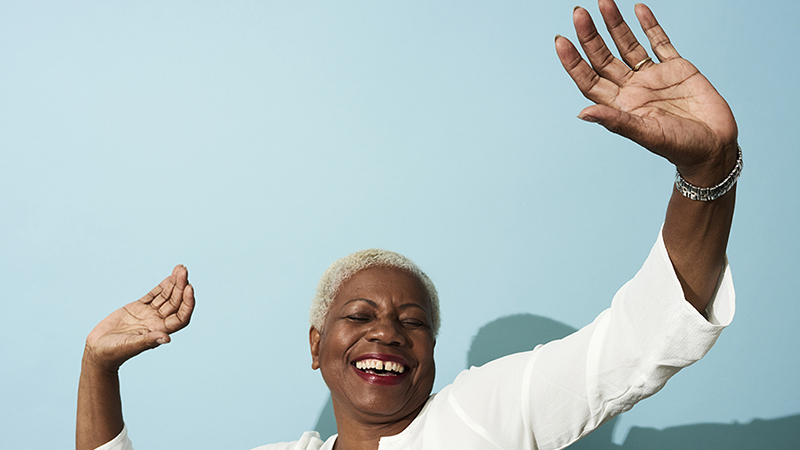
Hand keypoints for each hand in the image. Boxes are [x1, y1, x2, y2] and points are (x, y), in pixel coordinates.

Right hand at [84, 265, 194, 371]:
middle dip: (181, 286)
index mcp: (160, 331)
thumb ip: (149, 340)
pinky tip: (170, 277)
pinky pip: (154, 295)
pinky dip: (162, 286)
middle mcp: (157, 321)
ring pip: (166, 296)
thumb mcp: (131, 345)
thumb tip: (167, 339)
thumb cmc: (114, 352)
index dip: (188, 302)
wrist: (98, 350)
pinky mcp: (137, 308)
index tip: (189, 287)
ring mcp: (148, 314)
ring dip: (174, 283)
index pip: (181, 316)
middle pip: (175, 302)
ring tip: (181, 268)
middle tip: (184, 270)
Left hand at [555, 0, 737, 184]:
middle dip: (591, 36)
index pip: (588, 79)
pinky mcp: (677, 68)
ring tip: (603, 1)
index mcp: (620, 105)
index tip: (561, 40)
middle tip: (579, 12)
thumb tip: (582, 113)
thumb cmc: (680, 148)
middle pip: (603, 58)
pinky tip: (638, 9)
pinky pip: (660, 42)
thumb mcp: (646, 134)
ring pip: (628, 45)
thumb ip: (616, 121)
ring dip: (615, 25)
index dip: (573, 61)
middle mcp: (632, 89)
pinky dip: (650, 25)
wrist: (715, 147)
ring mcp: (653, 77)